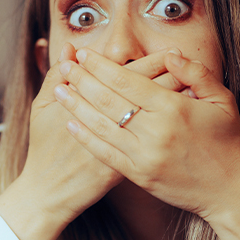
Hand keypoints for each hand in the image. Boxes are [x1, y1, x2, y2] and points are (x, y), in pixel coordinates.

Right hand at [0, 45, 190, 239]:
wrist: (50, 191)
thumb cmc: (44, 145)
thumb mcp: (43, 108)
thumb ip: (56, 76)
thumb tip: (70, 49)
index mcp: (91, 103)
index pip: (130, 75)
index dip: (153, 62)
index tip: (172, 51)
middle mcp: (113, 124)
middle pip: (151, 94)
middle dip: (173, 77)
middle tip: (191, 64)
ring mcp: (125, 147)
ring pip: (159, 118)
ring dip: (177, 100)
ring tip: (195, 86)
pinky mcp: (132, 167)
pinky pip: (161, 142)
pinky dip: (174, 129)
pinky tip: (188, 120)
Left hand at [55, 48, 239, 220]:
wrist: (230, 191)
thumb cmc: (228, 143)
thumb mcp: (223, 102)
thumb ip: (197, 74)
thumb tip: (171, 55)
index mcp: (174, 109)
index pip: (127, 80)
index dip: (102, 66)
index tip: (85, 54)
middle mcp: (156, 131)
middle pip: (108, 99)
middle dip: (82, 79)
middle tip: (64, 65)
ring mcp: (145, 155)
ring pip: (101, 125)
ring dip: (76, 105)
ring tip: (59, 89)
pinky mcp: (140, 175)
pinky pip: (105, 152)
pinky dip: (86, 137)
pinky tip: (71, 123)